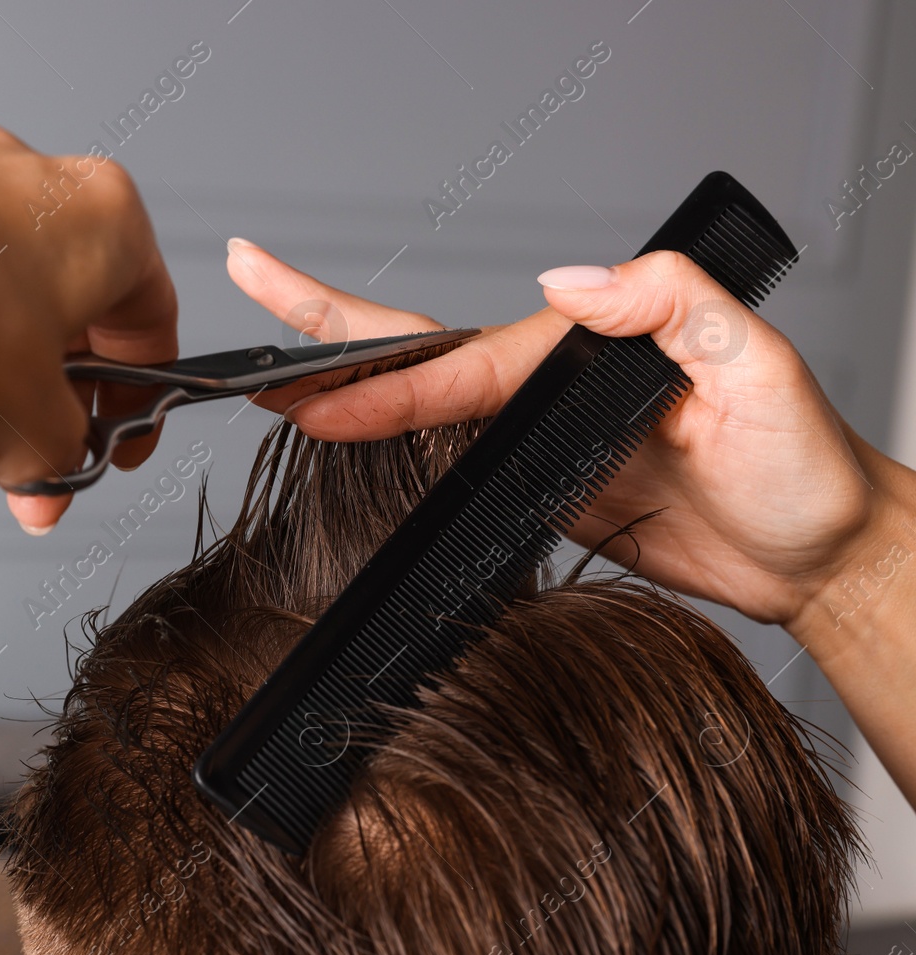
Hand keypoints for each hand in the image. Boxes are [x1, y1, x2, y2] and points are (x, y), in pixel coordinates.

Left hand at [0, 121, 176, 532]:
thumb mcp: (36, 433)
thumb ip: (63, 450)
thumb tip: (47, 457)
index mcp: (103, 218)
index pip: (146, 320)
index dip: (134, 403)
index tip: (115, 446)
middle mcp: (24, 185)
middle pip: (43, 334)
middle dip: (22, 426)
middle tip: (16, 480)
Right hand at [226, 238, 887, 630]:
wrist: (819, 555)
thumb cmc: (807, 467)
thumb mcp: (761, 370)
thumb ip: (674, 305)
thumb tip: (570, 279)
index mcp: (585, 350)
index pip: (460, 356)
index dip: (381, 378)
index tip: (314, 396)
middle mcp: (549, 385)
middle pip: (419, 352)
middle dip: (328, 328)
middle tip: (255, 283)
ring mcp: (538, 436)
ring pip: (420, 404)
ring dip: (342, 386)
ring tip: (272, 377)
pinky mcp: (539, 485)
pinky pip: (447, 458)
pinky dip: (386, 443)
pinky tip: (347, 439)